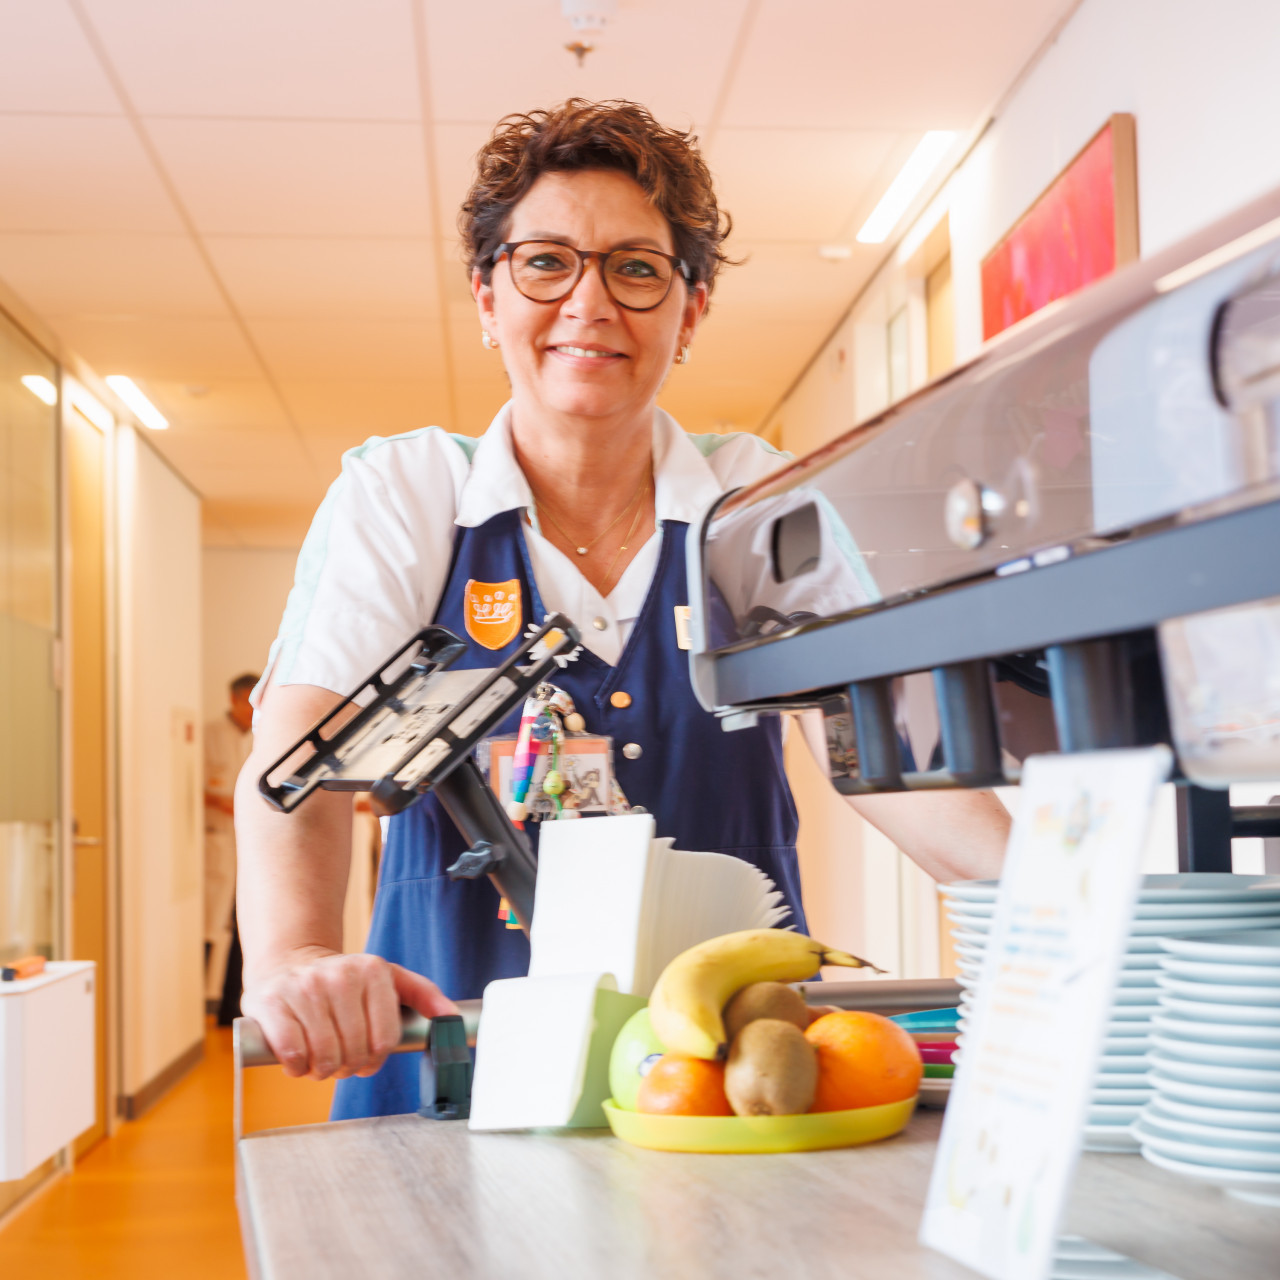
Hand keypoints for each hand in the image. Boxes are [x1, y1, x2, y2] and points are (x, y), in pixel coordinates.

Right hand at [241, 947, 458, 1080]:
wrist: (287, 962)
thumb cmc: (342, 979)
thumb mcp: (386, 977)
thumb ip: (422, 994)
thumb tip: (452, 1017)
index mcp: (373, 970)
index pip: (385, 1040)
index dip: (375, 1059)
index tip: (366, 1055)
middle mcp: (340, 975)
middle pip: (355, 1052)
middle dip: (347, 1066)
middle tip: (338, 1059)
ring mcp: (304, 987)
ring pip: (324, 1056)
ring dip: (320, 1070)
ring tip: (318, 1059)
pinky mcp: (271, 1001)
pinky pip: (292, 1053)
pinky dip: (295, 1067)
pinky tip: (296, 1058)